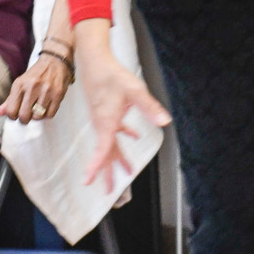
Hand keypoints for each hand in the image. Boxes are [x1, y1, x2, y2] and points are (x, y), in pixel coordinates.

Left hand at [0, 52, 73, 124]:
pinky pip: (50, 114)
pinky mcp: (58, 94)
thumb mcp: (20, 84)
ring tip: (38, 108)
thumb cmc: (36, 75)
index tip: (17, 113)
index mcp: (19, 84)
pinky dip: (47, 114)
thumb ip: (9, 100)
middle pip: (24, 116)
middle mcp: (32, 87)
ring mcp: (46, 91)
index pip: (11, 111)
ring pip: (37, 117)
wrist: (55, 61)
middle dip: (25, 118)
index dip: (13, 116)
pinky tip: (46, 106)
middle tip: (28, 113)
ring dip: (37, 116)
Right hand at [75, 23, 170, 190]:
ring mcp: (102, 119)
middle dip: (108, 173)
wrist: (95, 60)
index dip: (95, 167)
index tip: (88, 183)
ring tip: (124, 173)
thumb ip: (149, 107)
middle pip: (104, 154)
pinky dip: (122, 138)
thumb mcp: (134, 90)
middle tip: (110, 193)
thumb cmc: (112, 75)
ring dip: (116, 159)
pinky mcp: (105, 112)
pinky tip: (132, 137)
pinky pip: (112, 131)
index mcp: (107, 122)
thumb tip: (164, 121)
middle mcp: (102, 124)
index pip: (101, 150)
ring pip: (108, 144)